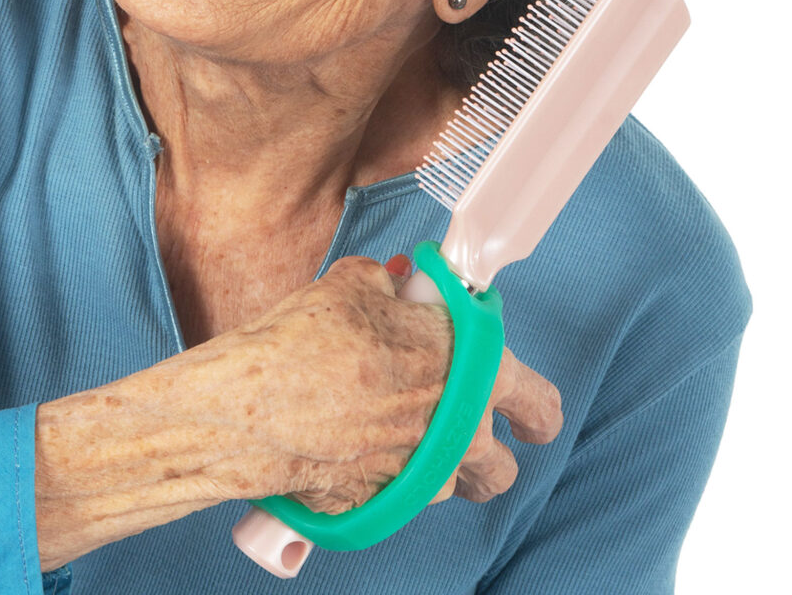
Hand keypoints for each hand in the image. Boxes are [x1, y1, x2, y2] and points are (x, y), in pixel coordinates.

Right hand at [241, 255, 560, 513]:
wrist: (252, 402)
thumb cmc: (309, 339)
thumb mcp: (358, 285)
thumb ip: (392, 287)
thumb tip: (394, 286)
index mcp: (472, 374)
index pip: (540, 404)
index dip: (535, 408)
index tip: (527, 410)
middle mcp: (458, 437)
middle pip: (503, 468)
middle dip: (489, 452)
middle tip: (461, 426)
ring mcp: (419, 480)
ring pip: (448, 486)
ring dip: (433, 463)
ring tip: (393, 428)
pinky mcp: (377, 506)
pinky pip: (396, 495)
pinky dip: (383, 476)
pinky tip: (351, 443)